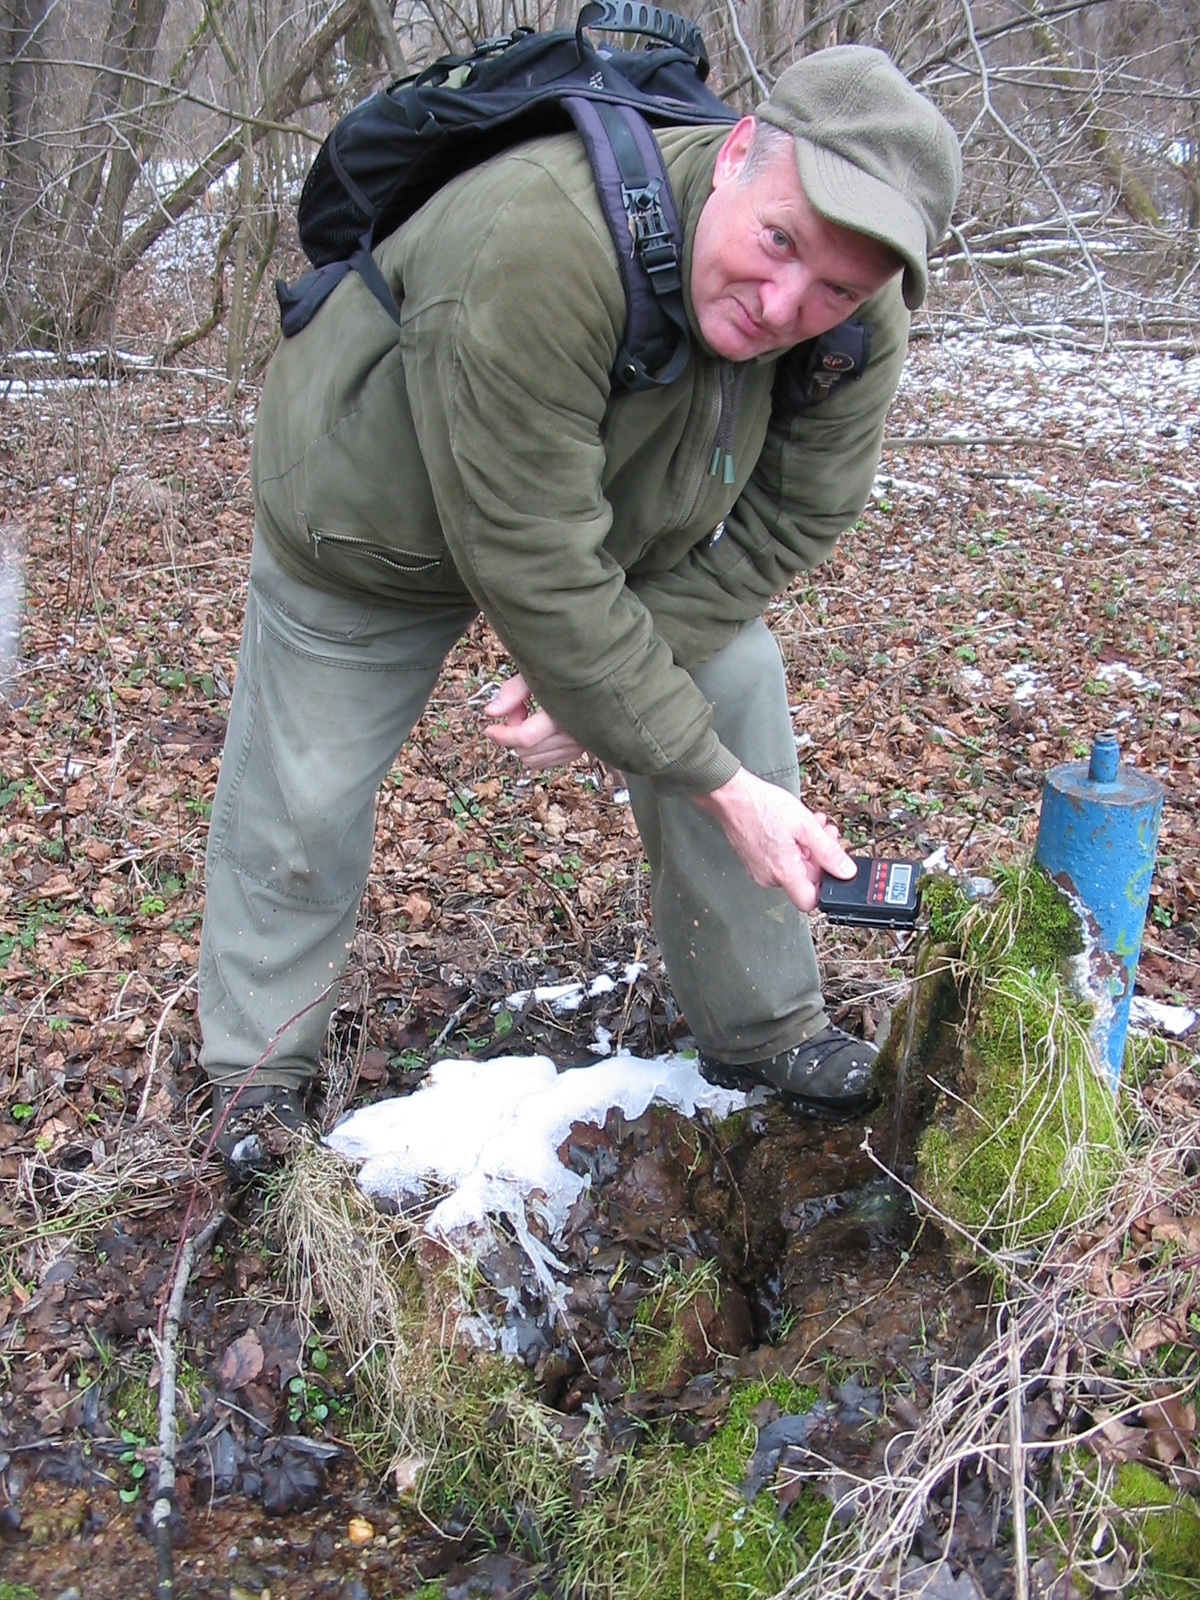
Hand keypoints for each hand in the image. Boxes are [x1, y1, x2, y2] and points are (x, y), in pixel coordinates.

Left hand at [483, 672, 586, 770]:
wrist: (596, 684)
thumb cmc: (566, 677)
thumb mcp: (536, 676)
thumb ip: (512, 693)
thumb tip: (491, 711)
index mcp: (562, 712)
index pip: (526, 736)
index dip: (503, 735)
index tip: (490, 729)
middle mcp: (572, 733)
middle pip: (526, 750)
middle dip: (514, 734)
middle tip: (518, 711)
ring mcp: (576, 745)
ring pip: (532, 760)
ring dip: (524, 744)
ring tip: (531, 720)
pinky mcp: (576, 752)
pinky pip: (544, 762)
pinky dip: (535, 751)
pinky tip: (540, 732)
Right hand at [693, 768, 855, 912]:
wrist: (731, 796)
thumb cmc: (762, 807)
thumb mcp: (805, 826)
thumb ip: (829, 851)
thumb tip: (846, 872)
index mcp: (783, 872)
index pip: (810, 902)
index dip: (825, 887)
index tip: (832, 866)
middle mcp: (768, 877)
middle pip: (804, 880)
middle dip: (820, 857)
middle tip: (825, 834)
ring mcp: (759, 870)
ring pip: (794, 868)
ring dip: (808, 848)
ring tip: (811, 824)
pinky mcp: (754, 861)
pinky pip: (781, 861)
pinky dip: (793, 847)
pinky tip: (796, 828)